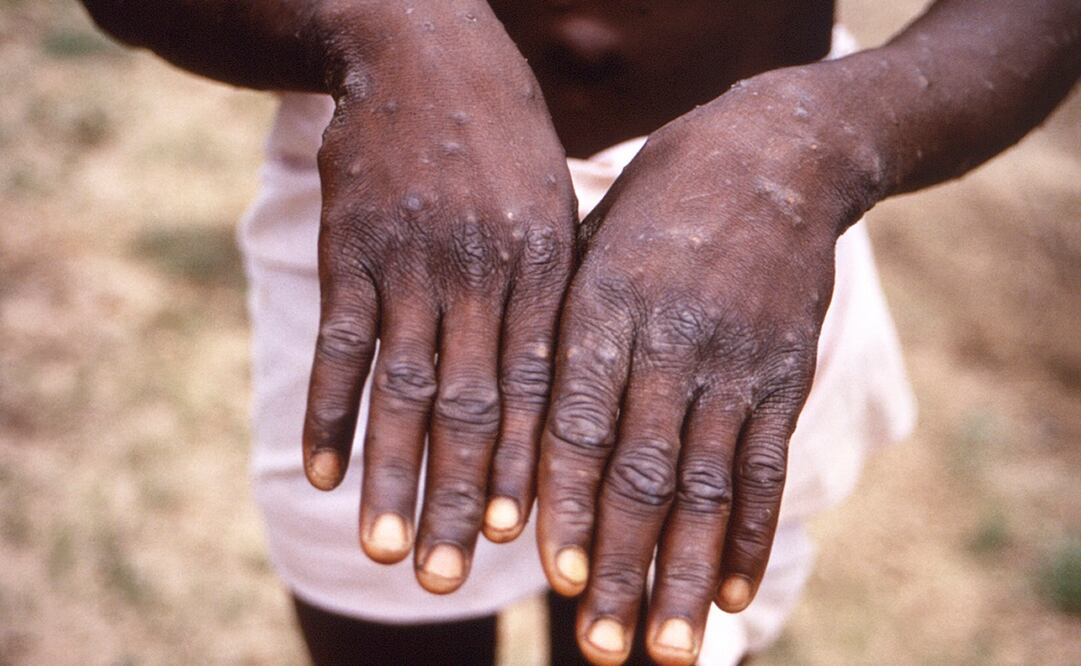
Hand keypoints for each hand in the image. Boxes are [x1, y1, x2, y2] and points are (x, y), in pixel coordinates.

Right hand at [301, 4, 575, 593]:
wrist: (425, 50)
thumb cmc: (505, 141)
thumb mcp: (556, 204)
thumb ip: (557, 293)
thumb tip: (566, 391)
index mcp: (544, 267)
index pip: (540, 388)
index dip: (531, 468)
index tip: (524, 541)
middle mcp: (480, 273)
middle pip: (472, 406)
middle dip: (463, 497)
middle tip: (452, 578)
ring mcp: (411, 261)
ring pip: (402, 388)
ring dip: (392, 475)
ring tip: (387, 550)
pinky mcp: (350, 250)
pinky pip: (339, 344)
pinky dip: (327, 411)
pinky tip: (319, 472)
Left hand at [536, 67, 879, 663]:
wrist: (774, 155)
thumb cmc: (656, 205)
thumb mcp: (590, 242)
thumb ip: (559, 331)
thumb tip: (511, 430)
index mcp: (604, 305)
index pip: (577, 420)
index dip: (565, 501)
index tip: (551, 575)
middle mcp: (670, 339)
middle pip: (641, 471)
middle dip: (620, 565)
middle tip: (601, 647)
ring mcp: (734, 360)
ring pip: (706, 484)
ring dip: (683, 573)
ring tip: (665, 648)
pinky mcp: (783, 374)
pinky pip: (766, 465)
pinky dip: (749, 534)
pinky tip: (731, 592)